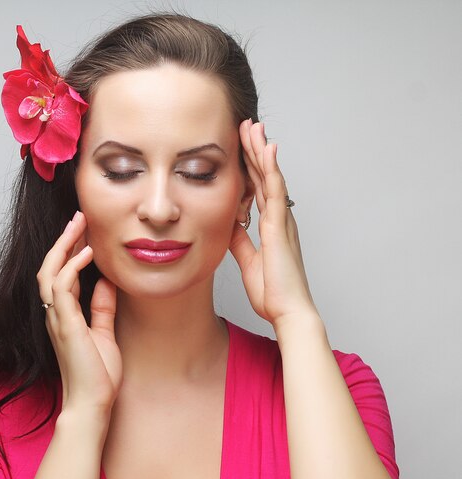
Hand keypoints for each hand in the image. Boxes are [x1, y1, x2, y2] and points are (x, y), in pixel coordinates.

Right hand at [37, 211, 122, 422]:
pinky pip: (61, 287)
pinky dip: (72, 267)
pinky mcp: (65, 325)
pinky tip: (87, 253)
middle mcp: (55, 314)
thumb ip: (101, 308)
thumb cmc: (97, 374)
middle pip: (50, 267)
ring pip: (50, 271)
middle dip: (63, 241)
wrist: (93, 403)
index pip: (60, 275)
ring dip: (64, 246)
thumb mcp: (103, 333)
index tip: (83, 233)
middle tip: (78, 218)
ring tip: (79, 225)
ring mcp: (57, 319)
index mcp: (64, 316)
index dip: (69, 252)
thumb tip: (106, 282)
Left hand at [229, 119, 319, 330]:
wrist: (288, 312)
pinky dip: (270, 169)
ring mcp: (281, 221)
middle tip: (248, 126)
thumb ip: (241, 242)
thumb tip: (230, 226)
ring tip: (254, 127)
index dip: (251, 168)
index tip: (242, 148)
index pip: (259, 190)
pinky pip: (275, 192)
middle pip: (265, 177)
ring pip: (271, 177)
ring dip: (262, 151)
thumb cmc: (273, 293)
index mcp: (271, 227)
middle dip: (255, 151)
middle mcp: (279, 219)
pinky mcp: (279, 227)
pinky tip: (267, 149)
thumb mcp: (248, 262)